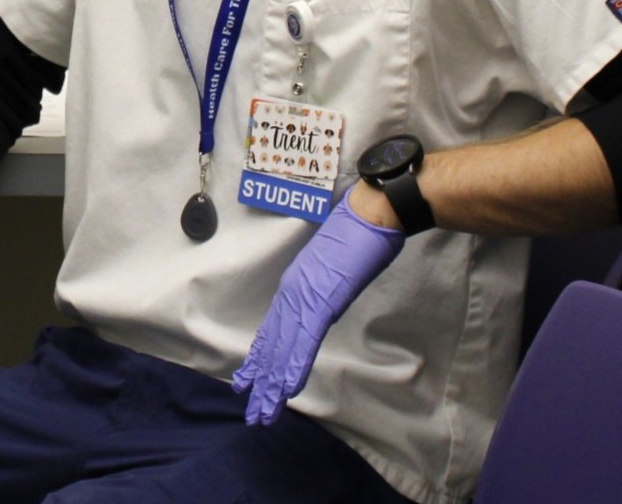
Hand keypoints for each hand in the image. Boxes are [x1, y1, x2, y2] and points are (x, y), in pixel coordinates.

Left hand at [232, 194, 403, 424]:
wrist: (370, 211)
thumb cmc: (359, 231)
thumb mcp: (338, 264)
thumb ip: (327, 282)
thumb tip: (327, 295)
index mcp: (298, 283)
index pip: (275, 327)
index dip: (263, 355)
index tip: (250, 379)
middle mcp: (294, 290)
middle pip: (274, 342)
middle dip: (262, 378)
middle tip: (251, 409)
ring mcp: (306, 295)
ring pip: (284, 347)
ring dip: (274, 381)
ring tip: (262, 410)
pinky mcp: (322, 299)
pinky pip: (306, 338)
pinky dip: (295, 363)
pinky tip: (287, 387)